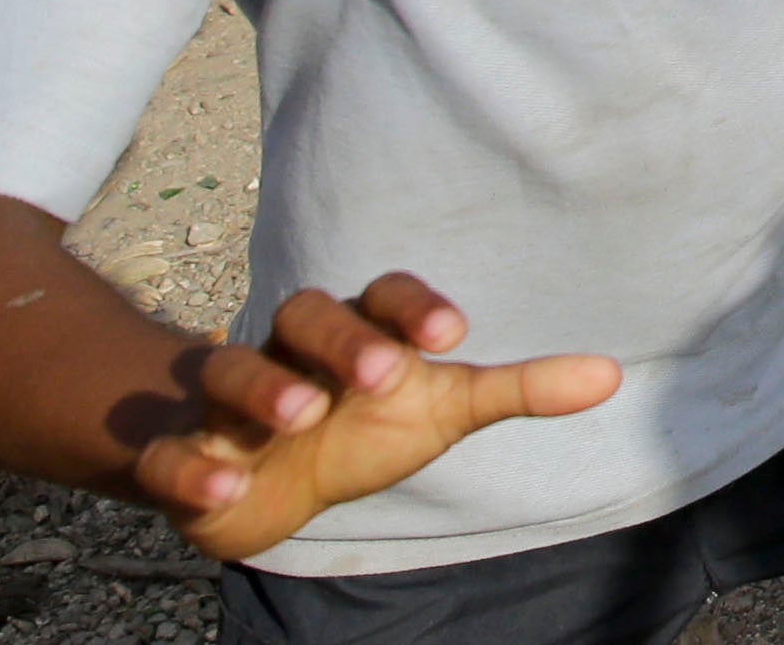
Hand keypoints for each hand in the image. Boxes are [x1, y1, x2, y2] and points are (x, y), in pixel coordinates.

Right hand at [130, 274, 618, 563]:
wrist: (261, 480)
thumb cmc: (363, 426)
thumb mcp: (442, 409)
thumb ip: (519, 388)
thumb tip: (611, 375)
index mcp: (355, 331)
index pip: (380, 296)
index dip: (413, 307)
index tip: (455, 334)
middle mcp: (290, 354)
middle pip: (304, 315)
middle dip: (341, 340)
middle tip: (382, 375)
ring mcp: (230, 405)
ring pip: (230, 370)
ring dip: (263, 388)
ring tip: (302, 417)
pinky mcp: (184, 459)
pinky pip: (172, 455)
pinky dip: (192, 469)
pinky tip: (226, 488)